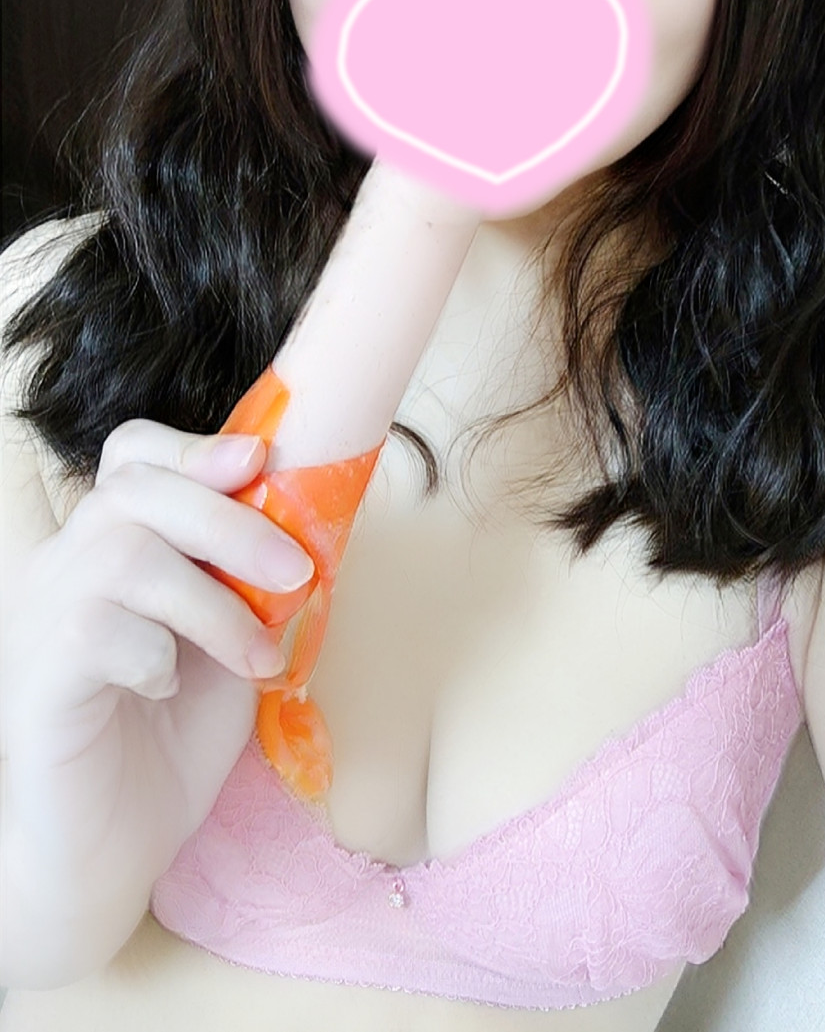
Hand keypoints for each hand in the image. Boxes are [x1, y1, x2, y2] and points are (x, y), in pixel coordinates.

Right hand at [0, 419, 313, 896]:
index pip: (131, 456)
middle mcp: (63, 567)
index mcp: (109, 546)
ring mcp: (40, 617)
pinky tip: (166, 687)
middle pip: (134, 489)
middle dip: (229, 520)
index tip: (259, 461)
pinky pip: (96, 627)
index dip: (193, 448)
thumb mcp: (232, 640)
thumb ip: (252, 582)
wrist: (110, 850)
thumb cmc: (170, 740)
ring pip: (125, 552)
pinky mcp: (37, 675)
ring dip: (212, 601)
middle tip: (295, 573)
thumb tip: (313, 524)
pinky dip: (155, 652)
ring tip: (257, 657)